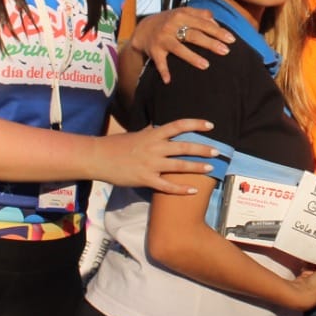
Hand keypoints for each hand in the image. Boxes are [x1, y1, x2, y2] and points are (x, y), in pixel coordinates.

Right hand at [92, 119, 219, 195]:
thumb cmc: (116, 145)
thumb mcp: (136, 134)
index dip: (196, 124)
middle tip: (218, 151)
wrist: (98, 158)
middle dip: (203, 149)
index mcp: (152, 134)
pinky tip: (193, 191)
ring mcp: (150, 164)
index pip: (178, 125)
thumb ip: (150, 132)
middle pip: (184, 146)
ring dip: (197, 167)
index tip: (210, 125)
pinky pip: (167, 186)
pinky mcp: (145, 179)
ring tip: (211, 168)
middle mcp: (154, 148)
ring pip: (179, 166)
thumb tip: (160, 126)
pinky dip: (181, 189)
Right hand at [128, 9, 233, 84]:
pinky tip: (169, 80)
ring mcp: (162, 38)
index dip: (218, 31)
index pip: (204, 23)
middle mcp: (172, 25)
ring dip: (191, 57)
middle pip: (194, 34)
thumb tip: (217, 23)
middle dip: (210, 43)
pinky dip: (163, 71)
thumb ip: (200, 15)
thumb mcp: (183, 13)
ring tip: (205, 65)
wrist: (143, 29)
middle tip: (225, 51)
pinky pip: (160, 62)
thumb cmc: (170, 22)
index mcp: (182, 15)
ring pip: (178, 48)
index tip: (231, 40)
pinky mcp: (154, 50)